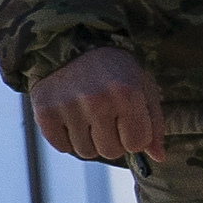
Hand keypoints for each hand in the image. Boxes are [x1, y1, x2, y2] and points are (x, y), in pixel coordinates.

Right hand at [30, 43, 166, 166]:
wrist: (72, 44)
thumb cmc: (115, 70)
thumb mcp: (143, 88)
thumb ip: (155, 124)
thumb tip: (158, 157)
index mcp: (127, 94)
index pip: (136, 144)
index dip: (134, 135)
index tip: (127, 118)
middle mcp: (97, 100)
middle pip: (110, 151)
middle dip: (111, 139)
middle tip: (106, 115)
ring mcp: (68, 106)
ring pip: (85, 152)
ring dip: (88, 139)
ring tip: (87, 115)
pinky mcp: (45, 112)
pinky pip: (62, 147)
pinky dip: (66, 137)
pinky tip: (70, 117)